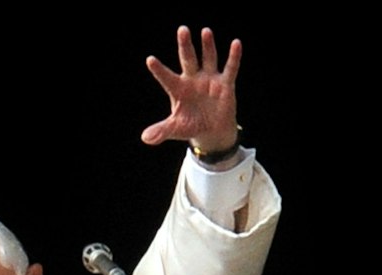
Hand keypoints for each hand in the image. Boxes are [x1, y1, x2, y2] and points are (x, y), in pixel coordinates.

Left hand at [141, 26, 241, 154]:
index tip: (149, 60)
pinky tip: (236, 43)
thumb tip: (145, 138)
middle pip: (188, 59)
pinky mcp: (225, 84)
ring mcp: (209, 80)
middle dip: (185, 45)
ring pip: (208, 58)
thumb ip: (161, 131)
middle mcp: (193, 80)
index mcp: (178, 89)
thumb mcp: (175, 129)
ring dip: (207, 46)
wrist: (212, 132)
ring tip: (205, 31)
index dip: (158, 70)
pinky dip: (234, 57)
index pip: (166, 78)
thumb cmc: (190, 126)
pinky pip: (230, 68)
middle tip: (182, 29)